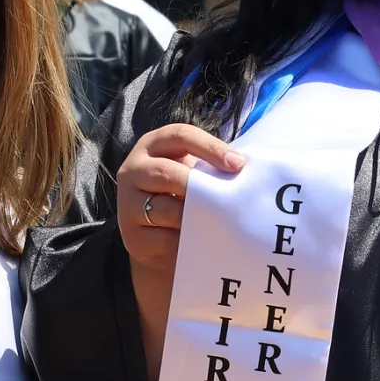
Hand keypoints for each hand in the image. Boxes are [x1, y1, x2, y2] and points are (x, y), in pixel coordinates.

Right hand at [115, 123, 244, 380]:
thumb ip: (212, 167)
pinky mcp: (130, 236)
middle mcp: (133, 170)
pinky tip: (203, 245)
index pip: (180, 136)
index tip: (238, 165)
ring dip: (192, 217)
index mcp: (152, 145)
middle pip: (166, 172)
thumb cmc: (184, 193)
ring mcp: (127, 203)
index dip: (210, 147)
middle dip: (199, 186)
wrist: (156, 233)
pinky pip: (162, 239)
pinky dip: (184, 243)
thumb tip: (252, 170)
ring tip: (218, 223)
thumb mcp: (193, 172)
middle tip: (227, 199)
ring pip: (163, 208)